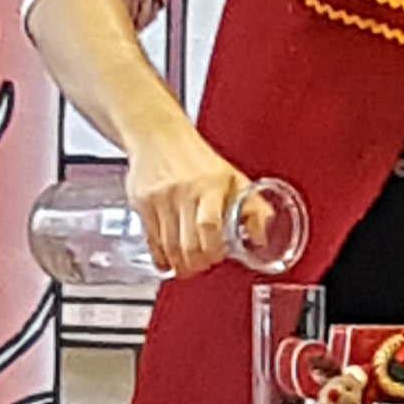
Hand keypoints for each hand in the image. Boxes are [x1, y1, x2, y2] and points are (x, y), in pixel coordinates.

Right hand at [124, 120, 249, 278]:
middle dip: (196, 263)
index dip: (213, 249)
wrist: (158, 135)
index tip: (217, 257)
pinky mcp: (142, 202)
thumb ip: (251, 207)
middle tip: (202, 266)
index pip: (209, 225)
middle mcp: (184, 191)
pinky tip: (167, 262)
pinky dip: (160, 256)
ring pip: (168, 244)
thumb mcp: (231, 177)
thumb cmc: (196, 158)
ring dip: (179, 263)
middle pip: (187, 241)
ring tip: (187, 268)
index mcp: (210, 184)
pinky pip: (151, 239)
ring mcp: (160, 198)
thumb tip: (262, 237)